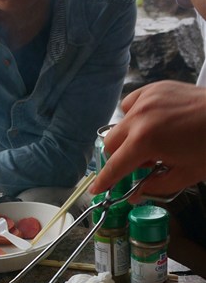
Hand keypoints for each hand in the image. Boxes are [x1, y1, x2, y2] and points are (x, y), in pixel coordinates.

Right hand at [91, 81, 205, 197]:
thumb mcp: (186, 175)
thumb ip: (156, 186)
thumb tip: (136, 194)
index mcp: (145, 141)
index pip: (115, 166)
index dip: (105, 181)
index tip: (97, 189)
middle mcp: (140, 117)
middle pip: (110, 143)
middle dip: (120, 158)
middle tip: (142, 165)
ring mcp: (147, 99)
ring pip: (120, 123)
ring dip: (128, 137)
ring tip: (153, 143)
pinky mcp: (155, 88)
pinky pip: (132, 104)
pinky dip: (136, 116)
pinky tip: (153, 122)